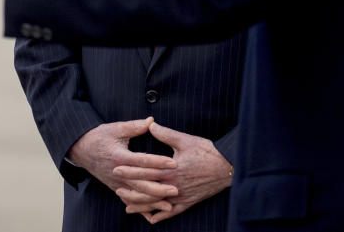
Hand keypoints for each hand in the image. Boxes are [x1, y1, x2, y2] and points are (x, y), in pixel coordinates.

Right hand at [68, 118, 177, 217]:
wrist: (81, 150)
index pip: (142, 161)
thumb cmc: (100, 137)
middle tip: (176, 190)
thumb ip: (134, 126)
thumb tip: (151, 121)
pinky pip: (129, 200)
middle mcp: (118, 173)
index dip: (158, 162)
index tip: (174, 163)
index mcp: (120, 156)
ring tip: (169, 205)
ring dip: (152, 201)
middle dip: (159, 188)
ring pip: (136, 196)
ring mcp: (116, 182)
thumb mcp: (115, 128)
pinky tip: (152, 214)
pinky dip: (140, 208)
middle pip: (141, 183)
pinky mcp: (115, 187)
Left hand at [113, 121, 232, 223]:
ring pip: (155, 205)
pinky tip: (150, 218)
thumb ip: (166, 134)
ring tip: (127, 207)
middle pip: (146, 190)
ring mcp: (179, 196)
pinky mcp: (187, 203)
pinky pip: (170, 213)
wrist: (227, 167)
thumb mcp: (186, 140)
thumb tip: (150, 125)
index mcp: (170, 169)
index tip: (116, 169)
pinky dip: (159, 216)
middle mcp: (172, 185)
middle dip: (130, 191)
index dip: (129, 170)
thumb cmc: (207, 151)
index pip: (145, 170)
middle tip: (116, 189)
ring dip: (140, 206)